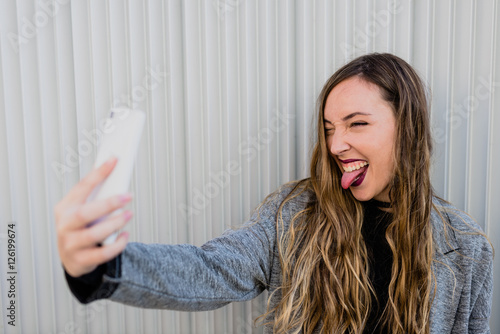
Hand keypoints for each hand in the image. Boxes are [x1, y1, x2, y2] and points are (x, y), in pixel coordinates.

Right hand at [54, 157, 132, 276]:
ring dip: (115, 223)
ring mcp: (70, 245)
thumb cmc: (82, 227)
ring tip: (129, 214)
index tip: (114, 160)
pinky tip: (125, 236)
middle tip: (128, 196)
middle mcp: (64, 226)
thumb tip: (117, 173)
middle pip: (84, 214)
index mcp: (64, 208)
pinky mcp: (81, 261)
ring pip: (94, 234)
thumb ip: (96, 196)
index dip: (98, 173)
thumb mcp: (82, 210)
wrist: (72, 258)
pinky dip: (117, 245)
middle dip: (108, 204)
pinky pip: (102, 254)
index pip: (81, 187)